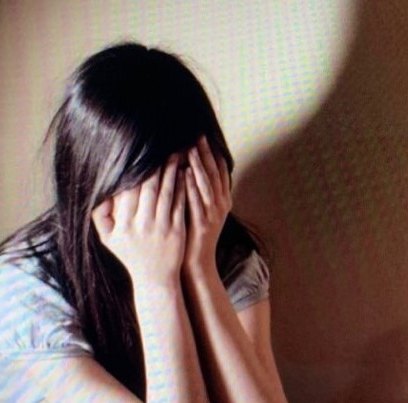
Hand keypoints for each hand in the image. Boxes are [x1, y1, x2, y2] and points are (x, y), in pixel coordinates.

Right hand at [92, 154, 186, 283]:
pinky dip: (183, 187)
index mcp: (123, 225)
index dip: (134, 171)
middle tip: (162, 146)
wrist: (155, 280)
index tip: (140, 154)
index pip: (128, 191)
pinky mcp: (177, 231)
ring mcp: (161, 228)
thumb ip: (100, 215)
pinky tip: (185, 173)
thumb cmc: (130, 255)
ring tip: (176, 153)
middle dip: (155, 165)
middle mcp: (141, 226)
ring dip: (171, 171)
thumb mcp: (108, 239)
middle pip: (148, 188)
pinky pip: (179, 204)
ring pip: (166, 193)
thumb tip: (99, 192)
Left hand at [184, 135, 231, 273]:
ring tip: (192, 149)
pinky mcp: (201, 223)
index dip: (214, 154)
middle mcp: (220, 205)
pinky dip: (190, 186)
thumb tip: (189, 169)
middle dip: (207, 154)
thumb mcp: (201, 210)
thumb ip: (198, 191)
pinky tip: (184, 173)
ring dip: (199, 166)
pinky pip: (195, 201)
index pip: (220, 172)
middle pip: (214, 174)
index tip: (206, 137)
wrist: (196, 262)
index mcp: (223, 201)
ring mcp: (212, 215)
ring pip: (206, 185)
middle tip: (199, 135)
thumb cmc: (194, 235)